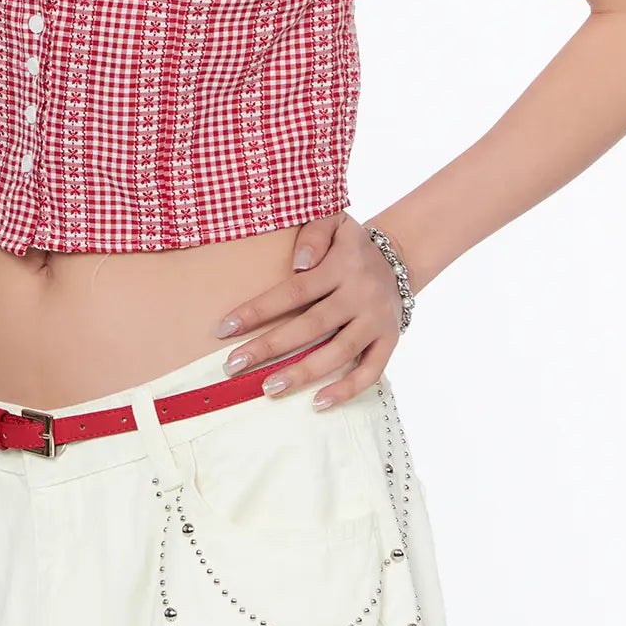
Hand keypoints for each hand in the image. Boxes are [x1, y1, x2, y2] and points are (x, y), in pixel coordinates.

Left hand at [212, 213, 413, 409]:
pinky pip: (371, 371)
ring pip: (338, 352)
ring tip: (269, 387)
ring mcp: (377, 320)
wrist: (399, 257)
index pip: (294, 291)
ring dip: (303, 373)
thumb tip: (298, 264)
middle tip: (234, 365)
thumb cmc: (351, 243)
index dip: (259, 310)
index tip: (225, 328)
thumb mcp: (334, 222)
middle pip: (311, 326)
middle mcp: (360, 294)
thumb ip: (313, 235)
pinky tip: (318, 403)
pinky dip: (347, 390)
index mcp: (342, 264)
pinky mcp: (390, 340)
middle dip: (270, 347)